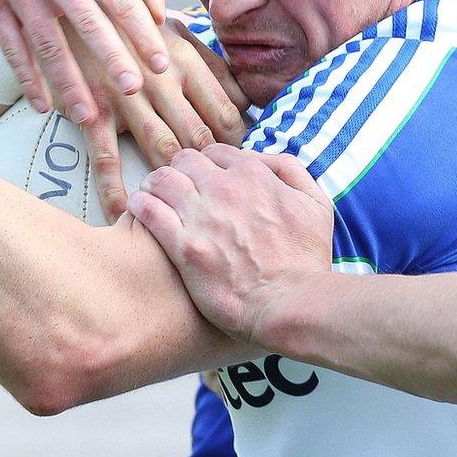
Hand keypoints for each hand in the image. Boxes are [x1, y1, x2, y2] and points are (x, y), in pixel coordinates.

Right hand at [0, 0, 172, 121]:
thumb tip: (161, 15)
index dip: (142, 33)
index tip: (161, 65)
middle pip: (86, 20)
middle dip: (111, 57)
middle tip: (133, 90)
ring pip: (47, 42)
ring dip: (67, 83)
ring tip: (88, 117)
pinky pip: (12, 48)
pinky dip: (27, 79)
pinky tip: (44, 105)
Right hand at [74, 17, 249, 220]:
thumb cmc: (129, 15)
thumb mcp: (178, 27)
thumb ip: (212, 61)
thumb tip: (246, 97)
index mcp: (186, 59)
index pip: (226, 113)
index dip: (238, 143)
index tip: (240, 160)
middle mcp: (161, 80)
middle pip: (199, 136)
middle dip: (213, 168)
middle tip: (220, 191)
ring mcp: (126, 97)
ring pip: (162, 148)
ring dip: (176, 178)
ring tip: (187, 206)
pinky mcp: (93, 107)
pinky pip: (106, 155)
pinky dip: (113, 188)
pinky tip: (122, 212)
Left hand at [129, 145, 334, 341]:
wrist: (291, 304)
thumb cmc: (305, 260)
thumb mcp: (316, 204)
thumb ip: (290, 172)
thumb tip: (263, 158)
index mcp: (254, 175)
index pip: (214, 152)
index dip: (206, 165)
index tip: (202, 180)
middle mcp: (225, 189)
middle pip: (183, 161)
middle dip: (178, 171)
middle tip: (174, 188)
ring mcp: (202, 217)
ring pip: (161, 180)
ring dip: (154, 185)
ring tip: (152, 196)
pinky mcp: (184, 247)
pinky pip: (148, 211)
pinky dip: (140, 205)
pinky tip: (139, 211)